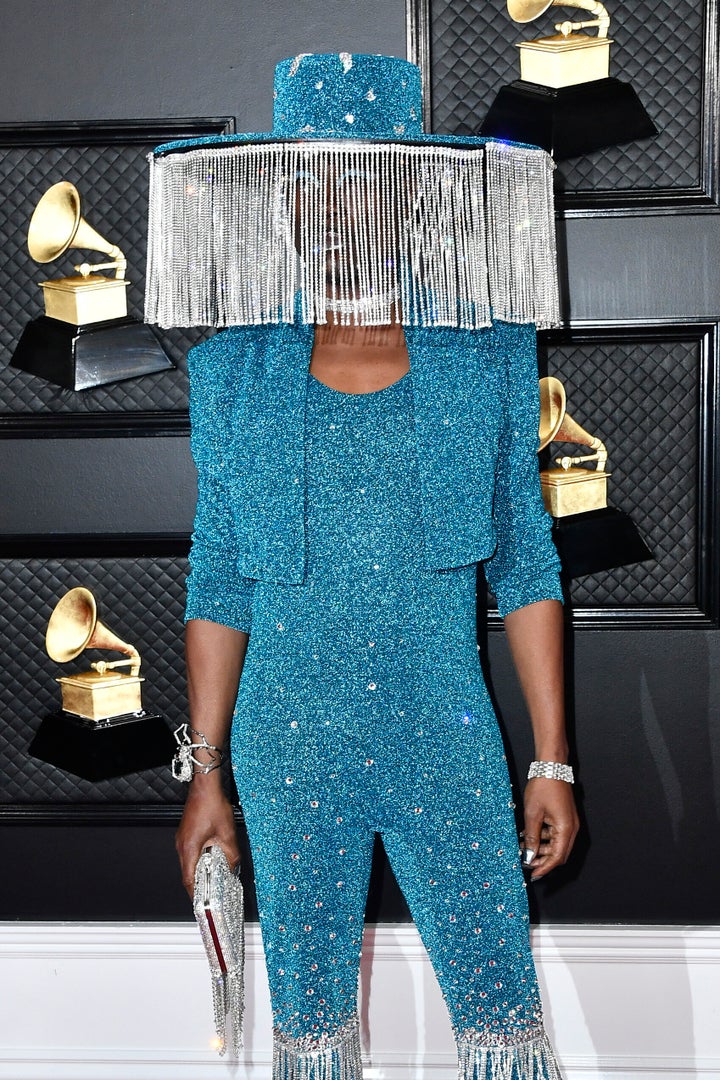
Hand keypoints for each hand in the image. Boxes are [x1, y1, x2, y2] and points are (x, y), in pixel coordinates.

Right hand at [175, 781, 240, 896]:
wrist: (205, 787)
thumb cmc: (212, 805)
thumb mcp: (227, 834)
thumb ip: (231, 854)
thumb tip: (233, 867)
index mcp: (189, 848)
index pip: (188, 880)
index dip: (195, 894)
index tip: (201, 904)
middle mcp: (182, 846)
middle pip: (188, 872)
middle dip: (199, 884)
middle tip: (210, 893)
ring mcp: (182, 839)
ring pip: (189, 862)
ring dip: (200, 870)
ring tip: (212, 877)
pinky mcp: (186, 833)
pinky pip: (191, 852)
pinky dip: (199, 859)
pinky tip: (211, 858)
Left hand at [521, 777, 578, 880]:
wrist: (551, 766)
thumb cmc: (544, 786)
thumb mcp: (532, 814)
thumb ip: (532, 837)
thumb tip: (529, 855)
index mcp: (566, 829)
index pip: (557, 857)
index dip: (545, 868)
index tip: (533, 875)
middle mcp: (571, 828)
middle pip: (559, 854)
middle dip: (542, 860)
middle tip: (526, 862)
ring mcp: (569, 822)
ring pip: (556, 844)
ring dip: (542, 848)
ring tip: (524, 847)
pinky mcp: (564, 817)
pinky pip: (555, 834)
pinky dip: (543, 838)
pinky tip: (530, 835)